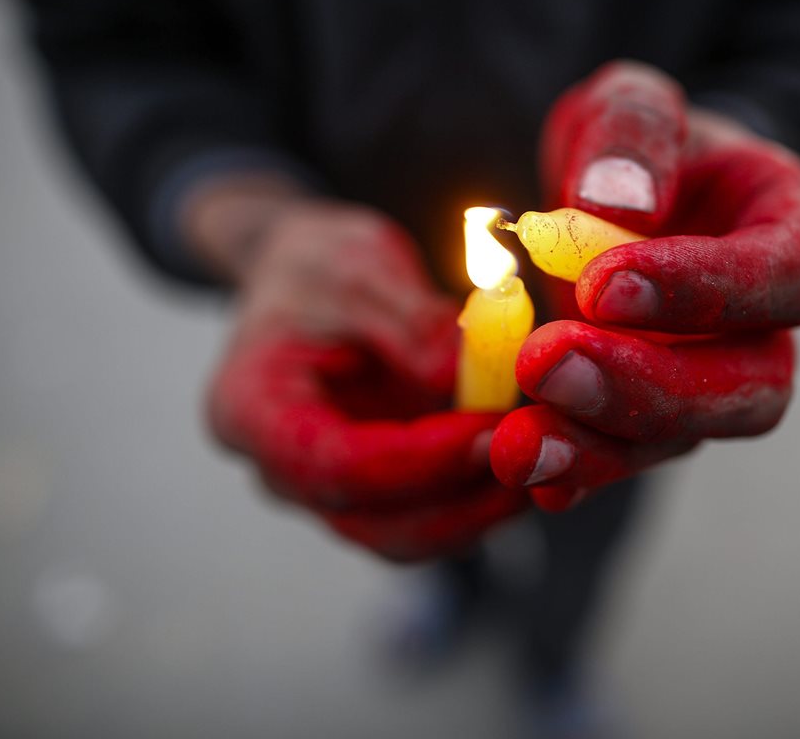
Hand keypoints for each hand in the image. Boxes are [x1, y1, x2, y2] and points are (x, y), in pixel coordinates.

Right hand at [187, 178, 526, 560]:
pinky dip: (481, 495)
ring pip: (411, 535)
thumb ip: (407, 323)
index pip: (334, 466)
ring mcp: (333, 490)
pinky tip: (531, 453)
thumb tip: (462, 379)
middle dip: (465, 501)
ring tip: (548, 454)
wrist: (306, 281)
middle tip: (540, 455)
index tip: (489, 431)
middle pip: (377, 524)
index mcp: (251, 410)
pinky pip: (431, 515)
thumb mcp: (357, 264)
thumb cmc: (317, 266)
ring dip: (483, 507)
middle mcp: (284, 471)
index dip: (419, 460)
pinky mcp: (378, 491)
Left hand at [491, 61, 799, 510]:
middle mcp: (764, 325)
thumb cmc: (634, 149)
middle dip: (647, 387)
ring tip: (517, 444)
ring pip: (685, 437)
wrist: (614, 200)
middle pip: (751, 386)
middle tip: (545, 364)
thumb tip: (621, 205)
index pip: (787, 275)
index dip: (706, 289)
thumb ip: (631, 135)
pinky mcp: (651, 419)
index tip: (602, 285)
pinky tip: (522, 473)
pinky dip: (574, 471)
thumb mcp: (629, 106)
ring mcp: (711, 382)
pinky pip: (625, 457)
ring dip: (601, 447)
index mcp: (785, 233)